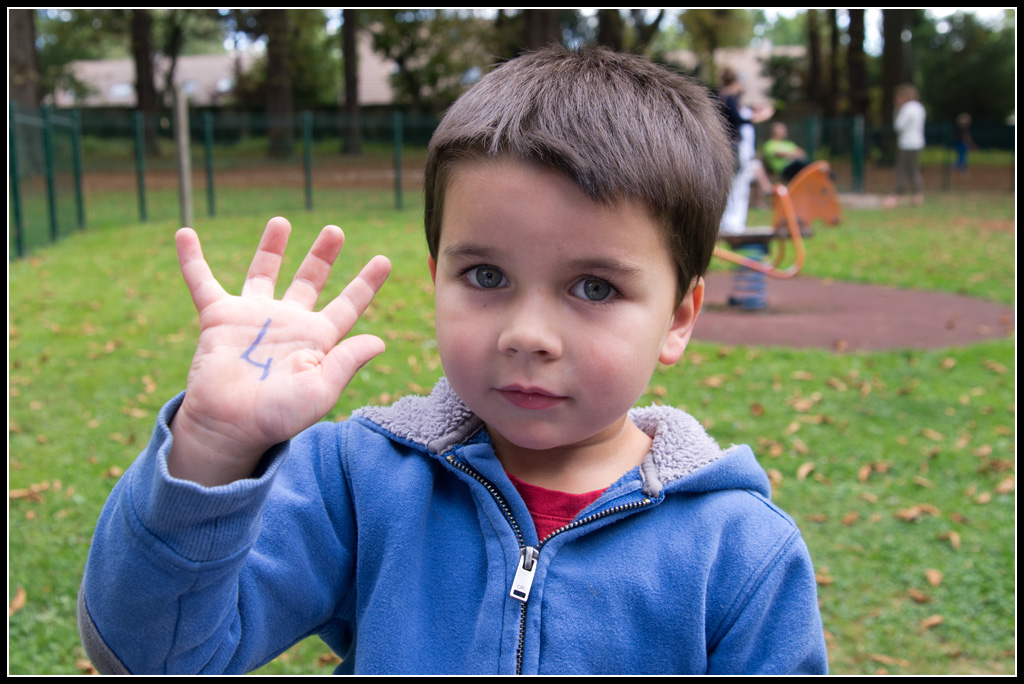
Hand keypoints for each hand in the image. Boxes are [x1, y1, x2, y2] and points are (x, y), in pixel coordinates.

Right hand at [167, 217, 390, 484]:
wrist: (230, 426)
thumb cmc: (278, 416)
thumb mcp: (320, 390)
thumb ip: (347, 362)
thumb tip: (380, 341)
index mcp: (316, 339)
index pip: (347, 305)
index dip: (365, 283)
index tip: (384, 260)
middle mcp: (287, 322)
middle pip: (309, 280)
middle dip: (322, 255)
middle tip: (335, 230)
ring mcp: (253, 316)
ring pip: (264, 272)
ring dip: (272, 247)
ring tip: (281, 221)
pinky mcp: (218, 317)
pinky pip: (202, 282)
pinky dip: (192, 259)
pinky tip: (185, 233)